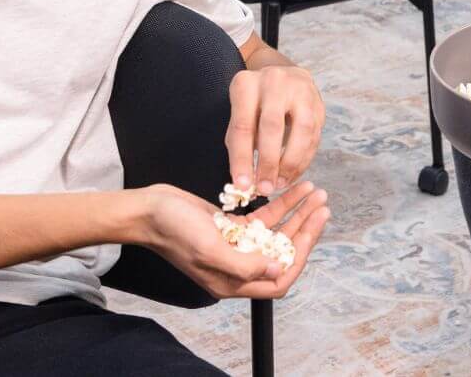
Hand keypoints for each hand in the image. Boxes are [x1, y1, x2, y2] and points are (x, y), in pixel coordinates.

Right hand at [138, 181, 330, 298]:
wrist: (148, 210)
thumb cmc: (172, 232)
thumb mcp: (209, 249)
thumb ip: (244, 263)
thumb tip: (277, 267)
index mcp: (232, 281)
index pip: (278, 280)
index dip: (298, 260)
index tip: (312, 233)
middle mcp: (237, 266)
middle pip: (282, 252)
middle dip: (305, 230)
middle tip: (322, 207)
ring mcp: (235, 245)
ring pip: (276, 232)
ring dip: (297, 213)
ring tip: (316, 193)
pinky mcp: (231, 226)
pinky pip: (263, 218)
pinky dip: (280, 203)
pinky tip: (294, 189)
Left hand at [226, 64, 324, 195]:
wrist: (282, 77)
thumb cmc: (255, 103)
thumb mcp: (239, 115)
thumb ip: (239, 144)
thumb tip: (244, 181)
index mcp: (247, 84)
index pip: (243, 126)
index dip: (242, 158)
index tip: (242, 185)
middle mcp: (274, 81)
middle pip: (273, 126)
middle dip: (269, 162)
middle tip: (265, 188)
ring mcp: (300, 90)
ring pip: (301, 131)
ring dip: (291, 163)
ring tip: (280, 183)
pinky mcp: (318, 103)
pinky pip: (314, 136)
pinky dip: (304, 160)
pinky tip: (293, 174)